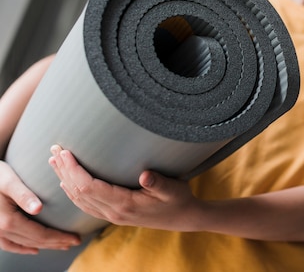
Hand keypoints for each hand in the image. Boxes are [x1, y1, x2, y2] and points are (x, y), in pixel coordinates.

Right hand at [0, 160, 80, 253]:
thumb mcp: (10, 181)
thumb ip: (24, 195)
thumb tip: (38, 209)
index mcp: (8, 221)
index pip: (40, 234)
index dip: (59, 237)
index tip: (76, 238)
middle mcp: (0, 230)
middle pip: (34, 241)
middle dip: (56, 243)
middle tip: (74, 241)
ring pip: (23, 244)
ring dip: (43, 246)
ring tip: (60, 245)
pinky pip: (8, 244)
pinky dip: (22, 248)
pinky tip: (33, 249)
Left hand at [48, 145, 200, 231]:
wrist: (184, 218)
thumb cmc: (180, 200)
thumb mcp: (174, 189)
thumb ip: (159, 182)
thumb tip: (145, 174)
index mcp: (125, 205)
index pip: (90, 188)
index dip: (75, 170)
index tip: (66, 152)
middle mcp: (114, 213)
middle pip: (79, 193)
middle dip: (64, 171)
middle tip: (54, 149)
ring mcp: (113, 216)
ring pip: (79, 200)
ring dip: (65, 180)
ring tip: (54, 162)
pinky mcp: (115, 215)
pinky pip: (86, 205)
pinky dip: (73, 192)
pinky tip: (67, 183)